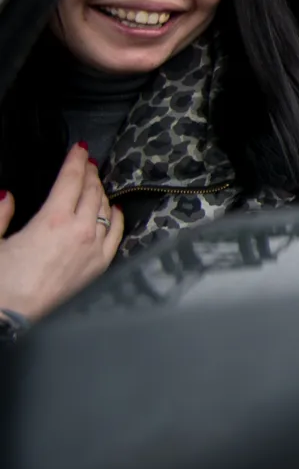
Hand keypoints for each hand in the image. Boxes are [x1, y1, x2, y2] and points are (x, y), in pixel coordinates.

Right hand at [0, 145, 124, 321]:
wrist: (12, 318)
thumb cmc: (1, 282)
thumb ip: (0, 213)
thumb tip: (7, 194)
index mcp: (53, 221)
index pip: (71, 180)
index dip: (76, 161)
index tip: (79, 150)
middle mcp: (80, 231)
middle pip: (91, 192)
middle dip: (89, 173)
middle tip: (87, 163)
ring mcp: (94, 249)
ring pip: (105, 209)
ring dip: (100, 192)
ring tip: (95, 182)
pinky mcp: (100, 266)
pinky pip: (116, 234)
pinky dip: (117, 218)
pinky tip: (114, 210)